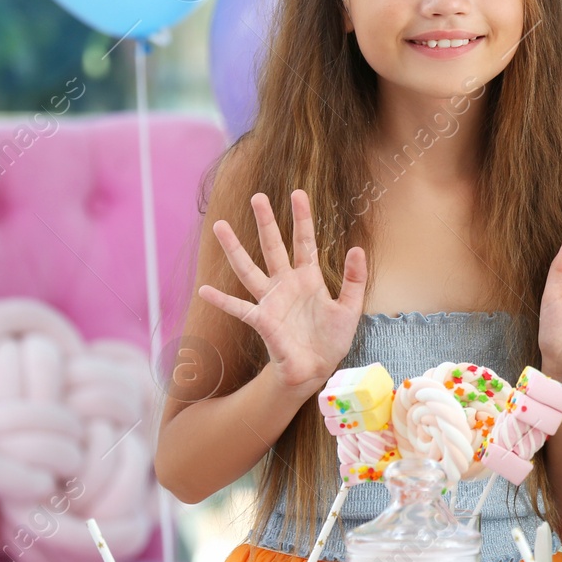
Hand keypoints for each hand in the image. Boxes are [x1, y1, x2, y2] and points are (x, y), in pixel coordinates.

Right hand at [197, 190, 366, 392]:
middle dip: (266, 222)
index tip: (297, 192)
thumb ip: (354, 279)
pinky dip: (222, 300)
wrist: (317, 368)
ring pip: (249, 268)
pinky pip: (239, 308)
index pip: (304, 241)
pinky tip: (204, 290)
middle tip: (257, 196)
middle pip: (273, 246)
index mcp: (309, 277)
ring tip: (220, 226)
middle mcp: (286, 283)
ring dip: (235, 248)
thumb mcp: (351, 307)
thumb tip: (357, 248)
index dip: (302, 218)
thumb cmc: (332, 338)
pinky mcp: (262, 321)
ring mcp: (271, 300)